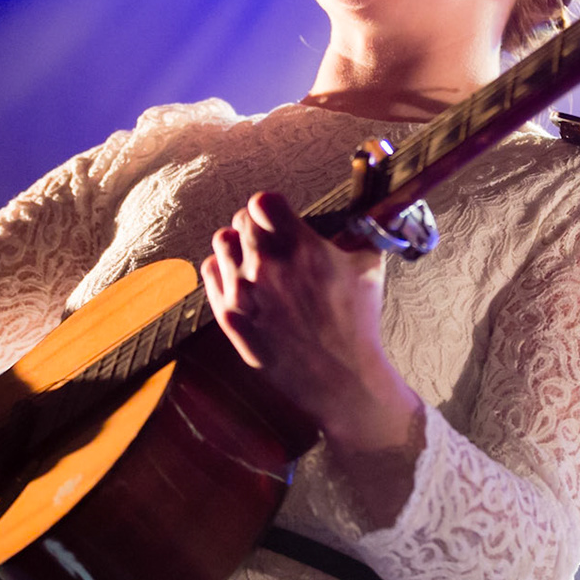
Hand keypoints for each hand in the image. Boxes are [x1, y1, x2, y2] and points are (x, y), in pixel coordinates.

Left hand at [199, 192, 420, 454]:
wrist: (339, 377)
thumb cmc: (357, 322)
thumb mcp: (369, 269)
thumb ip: (362, 232)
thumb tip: (367, 210)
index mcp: (301, 248)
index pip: (262, 202)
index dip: (271, 208)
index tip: (278, 218)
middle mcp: (267, 265)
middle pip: (241, 220)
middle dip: (256, 226)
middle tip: (270, 242)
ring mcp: (244, 291)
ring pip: (222, 243)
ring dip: (237, 246)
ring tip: (254, 261)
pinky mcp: (229, 315)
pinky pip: (210, 273)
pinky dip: (223, 271)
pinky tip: (242, 281)